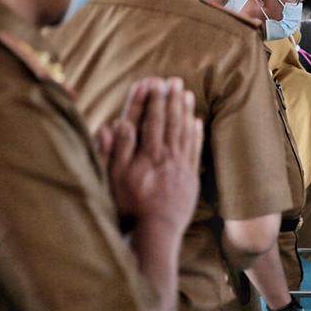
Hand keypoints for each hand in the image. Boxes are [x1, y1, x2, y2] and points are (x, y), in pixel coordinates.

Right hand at [97, 77, 202, 231]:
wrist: (157, 230)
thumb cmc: (130, 206)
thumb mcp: (113, 179)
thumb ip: (114, 150)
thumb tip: (114, 123)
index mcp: (145, 154)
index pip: (147, 120)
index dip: (148, 100)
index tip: (150, 82)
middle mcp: (164, 156)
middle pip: (168, 121)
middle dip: (169, 99)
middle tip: (172, 80)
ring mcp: (180, 165)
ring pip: (184, 131)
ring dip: (184, 110)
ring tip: (185, 93)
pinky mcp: (191, 176)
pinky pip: (195, 148)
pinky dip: (196, 132)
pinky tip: (196, 121)